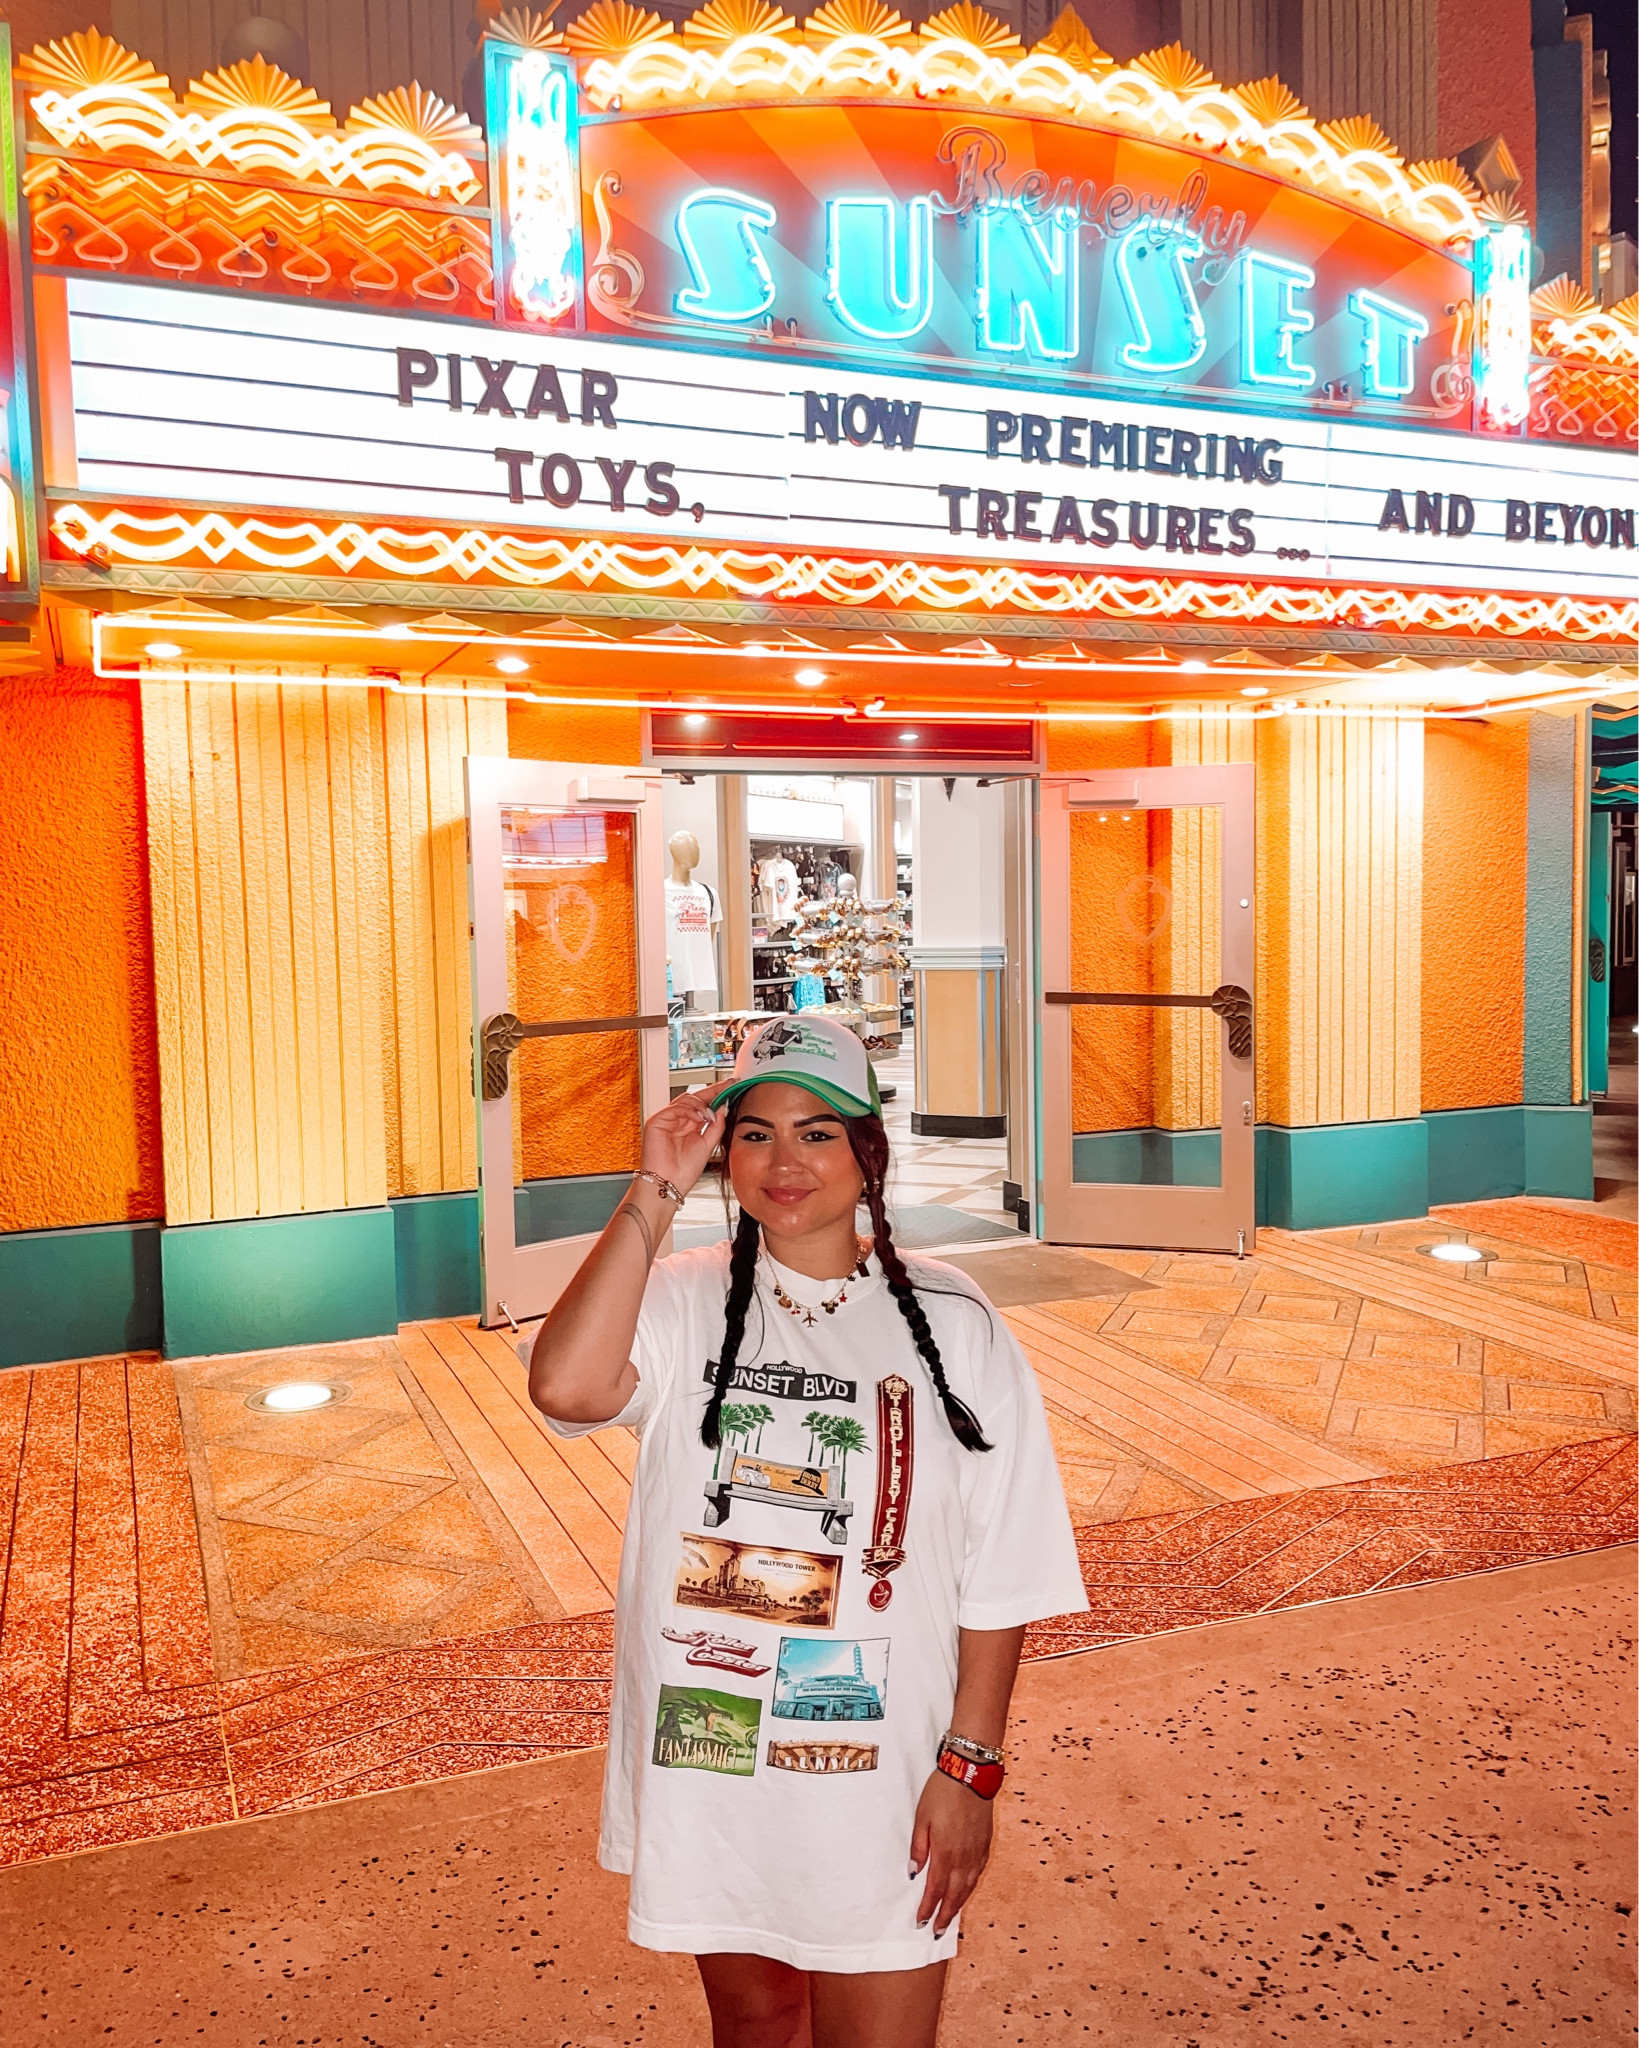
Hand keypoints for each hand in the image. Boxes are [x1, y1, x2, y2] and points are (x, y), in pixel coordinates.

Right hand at [640, 1088, 726, 1197]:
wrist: (670, 1185)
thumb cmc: (684, 1171)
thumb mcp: (708, 1145)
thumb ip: (716, 1126)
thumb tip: (724, 1106)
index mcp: (689, 1126)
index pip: (703, 1104)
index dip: (717, 1094)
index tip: (731, 1086)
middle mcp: (677, 1121)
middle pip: (695, 1098)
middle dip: (713, 1091)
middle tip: (728, 1086)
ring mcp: (666, 1120)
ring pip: (686, 1099)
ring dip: (702, 1104)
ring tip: (711, 1116)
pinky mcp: (656, 1122)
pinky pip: (676, 1107)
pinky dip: (691, 1110)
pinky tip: (701, 1118)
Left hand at [909, 1768, 994, 1935]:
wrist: (971, 1774)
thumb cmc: (942, 1793)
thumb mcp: (921, 1817)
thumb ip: (918, 1847)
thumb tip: (914, 1872)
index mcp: (946, 1853)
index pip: (936, 1890)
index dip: (928, 1908)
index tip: (921, 1922)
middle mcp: (964, 1858)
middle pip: (955, 1895)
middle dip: (945, 1915)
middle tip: (936, 1931)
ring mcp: (977, 1852)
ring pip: (968, 1887)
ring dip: (959, 1905)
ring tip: (950, 1917)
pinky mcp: (985, 1843)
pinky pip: (978, 1873)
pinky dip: (971, 1887)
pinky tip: (967, 1889)